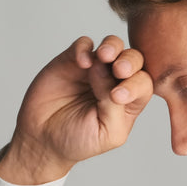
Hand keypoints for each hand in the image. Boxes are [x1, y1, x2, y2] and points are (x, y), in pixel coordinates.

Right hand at [0, 35, 152, 184]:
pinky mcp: (72, 60)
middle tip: (120, 69)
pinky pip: (84, 44)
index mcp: (129, 101)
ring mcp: (95, 68)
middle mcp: (115, 81)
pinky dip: (84, 48)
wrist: (43, 138)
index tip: (117, 97)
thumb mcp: (107, 133)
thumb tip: (108, 72)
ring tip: (104, 56)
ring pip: (113, 45)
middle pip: (133, 59)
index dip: (136, 85)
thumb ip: (115, 105)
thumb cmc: (79, 140)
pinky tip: (81, 62)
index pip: (143, 84)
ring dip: (112, 46)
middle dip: (130, 61)